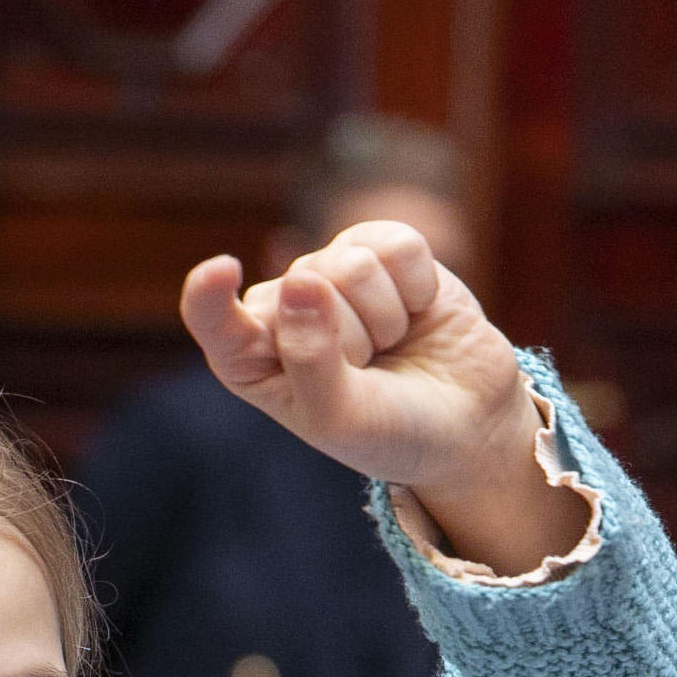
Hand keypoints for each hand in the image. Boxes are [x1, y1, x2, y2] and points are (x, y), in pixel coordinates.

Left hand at [179, 223, 589, 576]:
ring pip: (353, 264)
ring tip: (390, 346)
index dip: (212, 294)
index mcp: (251, 361)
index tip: (221, 270)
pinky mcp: (382, 248)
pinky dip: (419, 286)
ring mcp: (332, 273)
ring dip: (386, 317)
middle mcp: (283, 309)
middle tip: (368, 371)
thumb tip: (301, 280)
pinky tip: (417, 312)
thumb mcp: (340, 418)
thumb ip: (310, 360)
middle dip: (351, 337)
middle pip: (306, 287)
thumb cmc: (387, 431)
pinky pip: (398, 245)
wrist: (464, 421)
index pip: (215, 321)